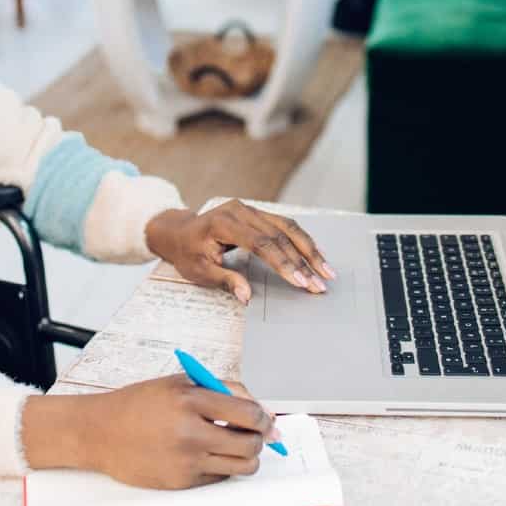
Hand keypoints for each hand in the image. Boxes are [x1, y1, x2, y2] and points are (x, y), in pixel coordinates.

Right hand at [24, 376, 278, 488]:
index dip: (264, 417)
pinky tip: (206, 454)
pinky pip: (220, 477)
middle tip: (255, 433)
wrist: (99, 432)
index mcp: (190, 399)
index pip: (249, 413)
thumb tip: (263, 413)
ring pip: (243, 466)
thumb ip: (221, 391)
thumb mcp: (179, 384)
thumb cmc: (139, 404)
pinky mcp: (181, 481)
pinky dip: (222, 466)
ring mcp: (186, 460)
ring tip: (235, 445)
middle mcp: (189, 431)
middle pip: (251, 443)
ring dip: (247, 456)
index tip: (265, 418)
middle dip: (260, 438)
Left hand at [144, 201, 333, 302]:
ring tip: (326, 271)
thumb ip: (225, 281)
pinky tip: (316, 255)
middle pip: (279, 235)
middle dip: (303, 261)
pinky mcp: (257, 213)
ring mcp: (250, 209)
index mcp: (223, 224)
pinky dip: (302, 241)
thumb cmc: (187, 253)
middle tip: (319, 283)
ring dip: (309, 250)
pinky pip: (284, 225)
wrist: (179, 232)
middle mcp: (240, 211)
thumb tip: (247, 296)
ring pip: (287, 227)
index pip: (261, 243)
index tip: (299, 281)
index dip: (283, 262)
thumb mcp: (200, 271)